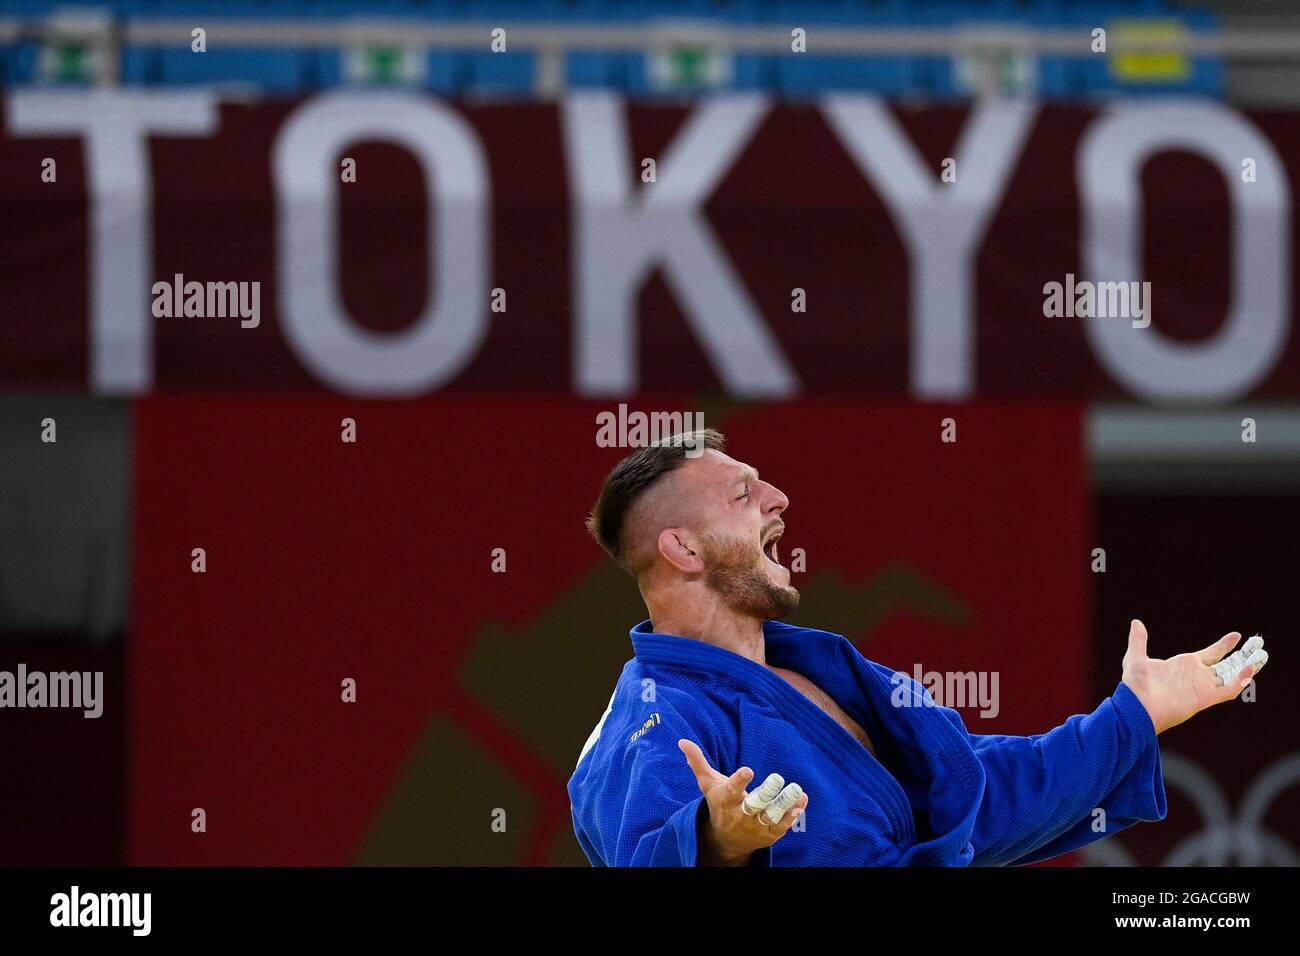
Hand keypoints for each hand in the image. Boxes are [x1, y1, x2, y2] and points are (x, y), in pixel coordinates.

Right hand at [678, 739, 808, 866]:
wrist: (724, 841)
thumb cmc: (718, 804)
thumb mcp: (707, 784)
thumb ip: (698, 762)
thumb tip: (682, 741)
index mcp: (726, 799)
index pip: (732, 789)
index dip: (739, 780)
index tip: (748, 770)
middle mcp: (741, 814)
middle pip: (755, 804)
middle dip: (767, 792)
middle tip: (777, 778)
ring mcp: (756, 826)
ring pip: (772, 815)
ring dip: (785, 804)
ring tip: (797, 789)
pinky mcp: (769, 834)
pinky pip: (783, 825)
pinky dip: (793, 813)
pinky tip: (802, 800)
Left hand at [1121, 620, 1267, 734]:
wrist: (1136, 706)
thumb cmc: (1136, 686)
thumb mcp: (1136, 658)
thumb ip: (1138, 640)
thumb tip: (1136, 622)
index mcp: (1184, 665)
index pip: (1211, 653)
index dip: (1224, 645)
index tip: (1237, 635)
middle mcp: (1197, 676)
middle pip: (1226, 665)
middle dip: (1242, 656)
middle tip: (1257, 645)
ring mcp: (1202, 687)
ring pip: (1231, 676)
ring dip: (1246, 667)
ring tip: (1261, 656)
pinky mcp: (1205, 698)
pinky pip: (1228, 690)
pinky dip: (1239, 682)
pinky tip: (1248, 671)